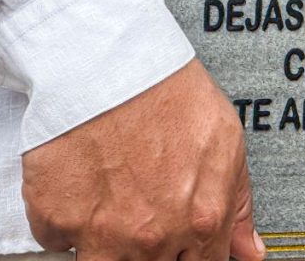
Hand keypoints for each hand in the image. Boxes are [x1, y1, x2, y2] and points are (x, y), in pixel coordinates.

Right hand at [22, 58, 265, 260]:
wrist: (106, 62)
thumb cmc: (164, 91)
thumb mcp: (225, 140)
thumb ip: (238, 203)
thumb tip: (250, 250)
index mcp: (201, 221)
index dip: (192, 256)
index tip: (182, 246)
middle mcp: (151, 237)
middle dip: (150, 250)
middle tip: (143, 213)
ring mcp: (100, 234)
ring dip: (108, 245)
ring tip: (112, 205)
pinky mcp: (54, 220)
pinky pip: (58, 241)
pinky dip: (66, 222)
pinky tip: (81, 185)